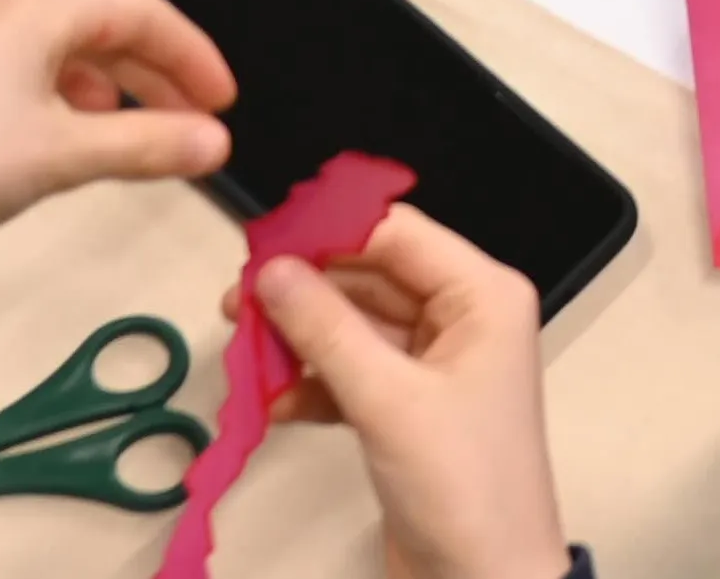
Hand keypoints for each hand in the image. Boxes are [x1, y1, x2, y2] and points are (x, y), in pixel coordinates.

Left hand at [0, 0, 235, 342]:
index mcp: (31, 10)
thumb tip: (216, 144)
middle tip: (184, 125)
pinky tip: (26, 141)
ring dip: (88, 85)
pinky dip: (32, 95)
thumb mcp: (65, 157)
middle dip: (143, 75)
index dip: (191, 56)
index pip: (137, 14)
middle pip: (87, 27)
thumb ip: (148, 144)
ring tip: (107, 134)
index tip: (223, 105)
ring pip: (34, 48)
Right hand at [258, 206, 569, 578]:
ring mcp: (434, 365)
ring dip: (300, 337)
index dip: (328, 231)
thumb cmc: (464, 488)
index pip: (397, 234)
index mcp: (483, 296)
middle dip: (305, 288)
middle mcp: (463, 318)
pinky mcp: (407, 408)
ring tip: (242, 347)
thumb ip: (326, 329)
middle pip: (370, 276)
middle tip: (237, 299)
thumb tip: (272, 269)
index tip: (261, 243)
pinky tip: (271, 397)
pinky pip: (351, 372)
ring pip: (354, 326)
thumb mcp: (389, 400)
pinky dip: (312, 382)